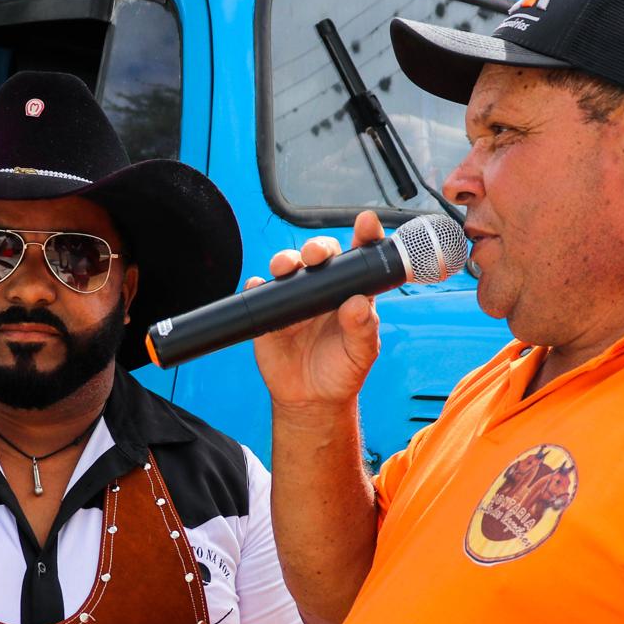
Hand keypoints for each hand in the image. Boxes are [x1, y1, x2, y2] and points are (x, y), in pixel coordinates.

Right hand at [250, 210, 385, 413]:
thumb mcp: (360, 354)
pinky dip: (257, 286)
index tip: (366, 224)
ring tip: (285, 267)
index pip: (360, 258)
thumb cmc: (342, 372)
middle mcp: (323, 289)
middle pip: (320, 255)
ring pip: (288, 267)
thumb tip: (357, 304)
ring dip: (285, 260)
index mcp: (352, 292)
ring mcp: (295, 298)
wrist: (311, 399)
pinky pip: (260, 292)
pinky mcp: (269, 312)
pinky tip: (259, 286)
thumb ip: (363, 330)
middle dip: (317, 247)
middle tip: (316, 254)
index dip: (365, 236)